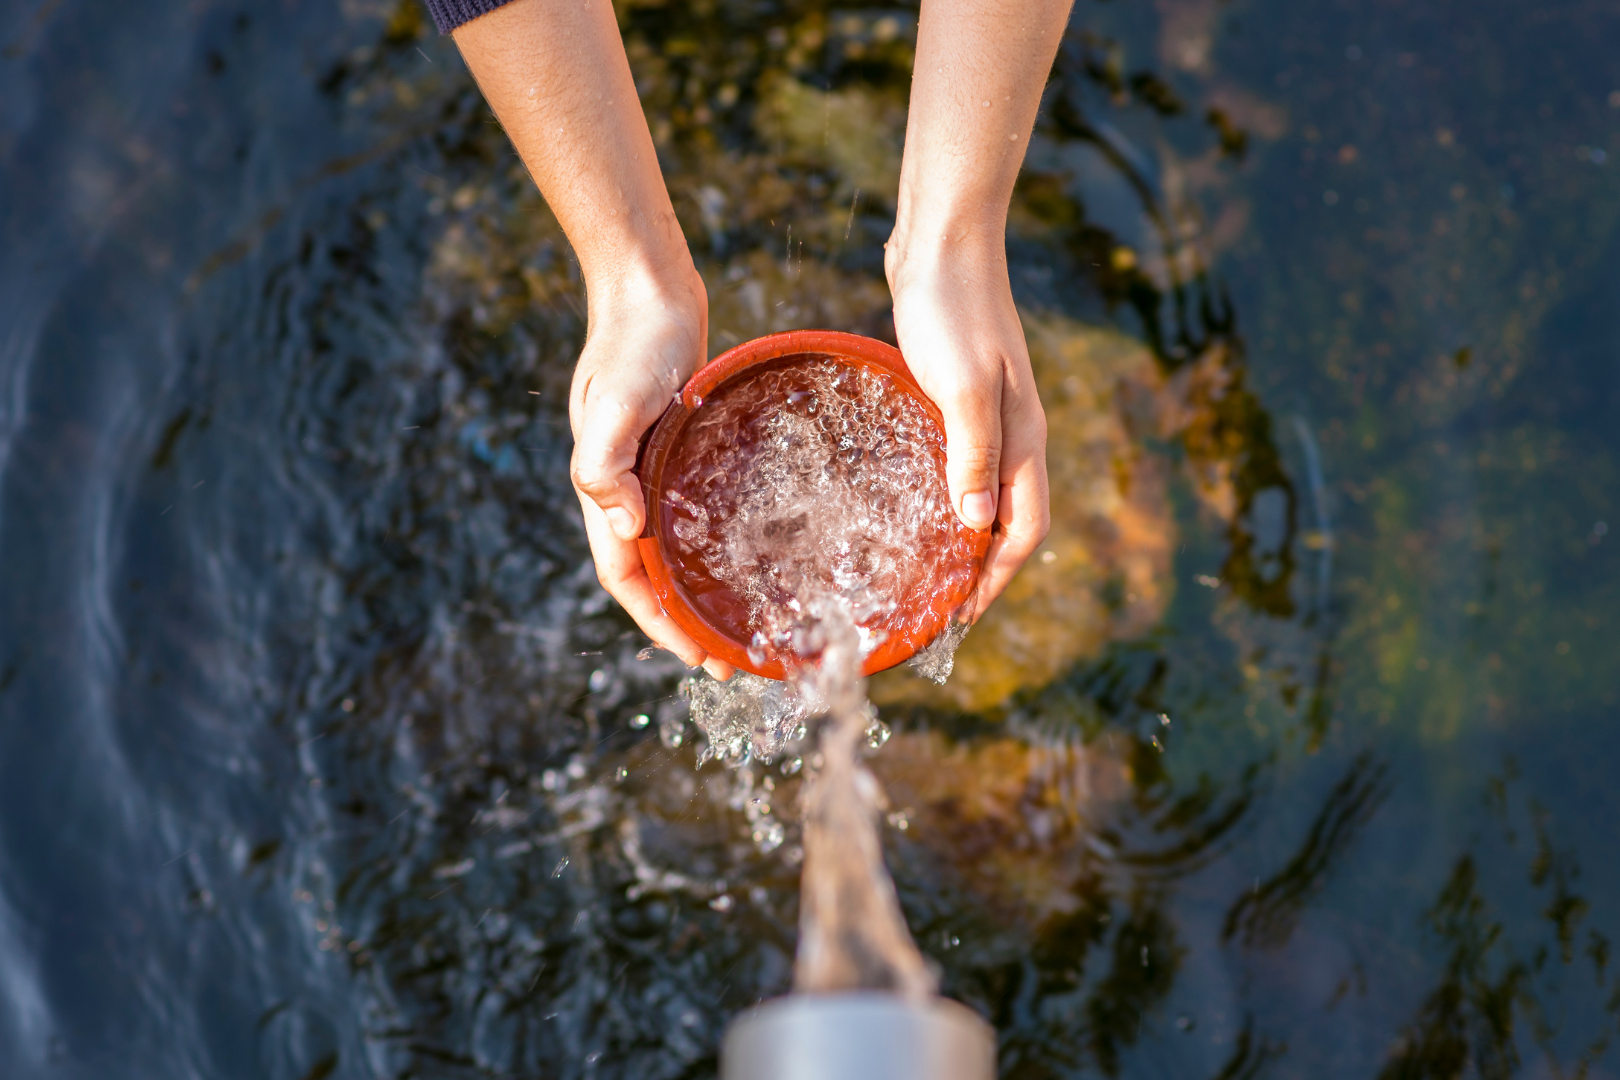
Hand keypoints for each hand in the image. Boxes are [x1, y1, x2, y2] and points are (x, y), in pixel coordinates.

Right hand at [568, 263, 736, 679]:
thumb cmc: (633, 343)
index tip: (698, 656)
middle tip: (733, 659)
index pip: (627, 577)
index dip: (658, 622)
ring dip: (700, 590)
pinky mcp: (678, 451)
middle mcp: (626, 488)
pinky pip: (693, 512)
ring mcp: (652, 470)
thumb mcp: (616, 401)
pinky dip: (714, 543)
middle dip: (685, 623)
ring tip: (742, 621)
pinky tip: (749, 552)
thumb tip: (623, 528)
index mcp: (605, 488)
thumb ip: (605, 463)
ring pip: (673, 548)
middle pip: (651, 575)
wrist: (648, 289)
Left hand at [887, 239, 1050, 620]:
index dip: (996, 579)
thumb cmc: (952, 309)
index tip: (960, 617)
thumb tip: (975, 527)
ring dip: (962, 538)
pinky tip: (908, 505)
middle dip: (981, 572)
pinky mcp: (958, 397)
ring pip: (983, 495)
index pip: (1025, 530)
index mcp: (1022, 438)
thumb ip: (972, 454)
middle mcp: (1013, 435)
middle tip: (937, 609)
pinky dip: (942, 497)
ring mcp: (988, 415)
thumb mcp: (961, 386)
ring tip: (923, 573)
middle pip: (1009, 522)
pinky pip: (959, 465)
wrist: (942, 242)